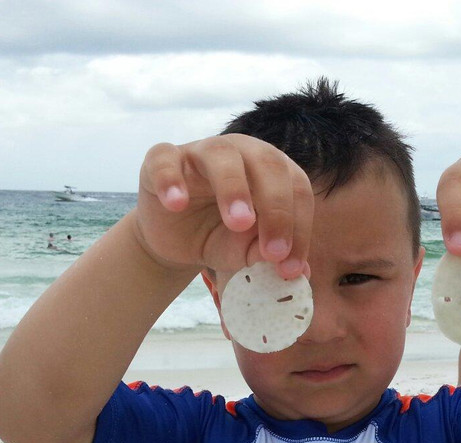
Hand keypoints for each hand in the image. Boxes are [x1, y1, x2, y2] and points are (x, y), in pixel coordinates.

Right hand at [134, 134, 311, 278]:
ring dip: (233, 188)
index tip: (290, 267)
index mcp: (271, 170)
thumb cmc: (221, 237)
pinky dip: (170, 180)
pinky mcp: (161, 161)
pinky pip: (164, 160)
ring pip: (220, 154)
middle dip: (276, 207)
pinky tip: (176, 205)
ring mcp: (199, 152)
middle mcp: (240, 152)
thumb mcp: (247, 251)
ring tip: (238, 223)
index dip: (299, 226)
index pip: (296, 187)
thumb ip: (269, 253)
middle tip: (273, 252)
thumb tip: (300, 271)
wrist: (177, 243)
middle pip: (266, 162)